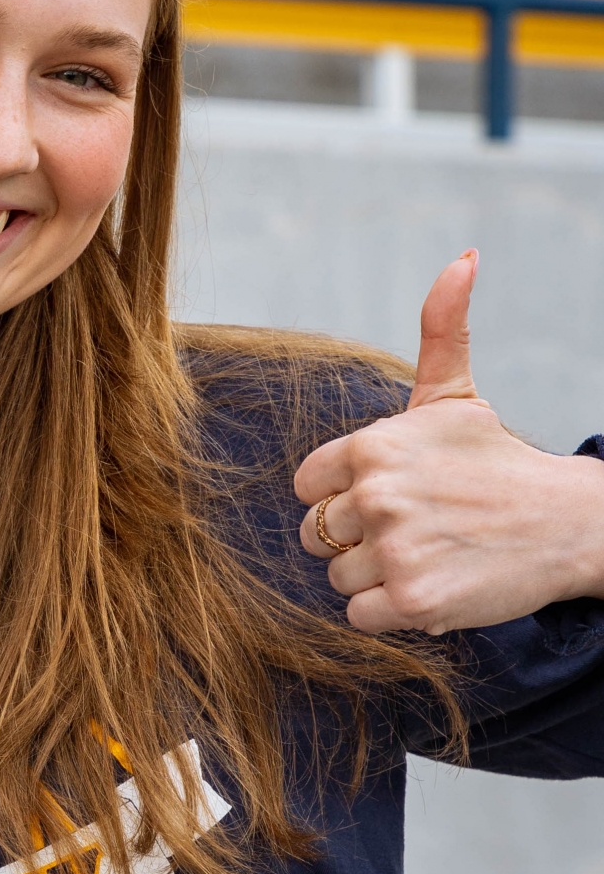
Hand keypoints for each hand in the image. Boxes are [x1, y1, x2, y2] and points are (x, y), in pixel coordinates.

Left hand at [295, 251, 603, 633]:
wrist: (567, 526)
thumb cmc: (497, 462)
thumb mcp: (456, 394)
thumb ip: (440, 327)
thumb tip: (463, 258)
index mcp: (370, 446)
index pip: (306, 486)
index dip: (339, 495)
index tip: (384, 494)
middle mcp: (375, 494)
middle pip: (316, 534)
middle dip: (357, 537)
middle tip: (414, 527)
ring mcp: (394, 548)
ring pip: (336, 576)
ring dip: (374, 575)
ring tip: (427, 553)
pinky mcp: (413, 601)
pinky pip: (359, 615)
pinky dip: (389, 611)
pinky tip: (430, 585)